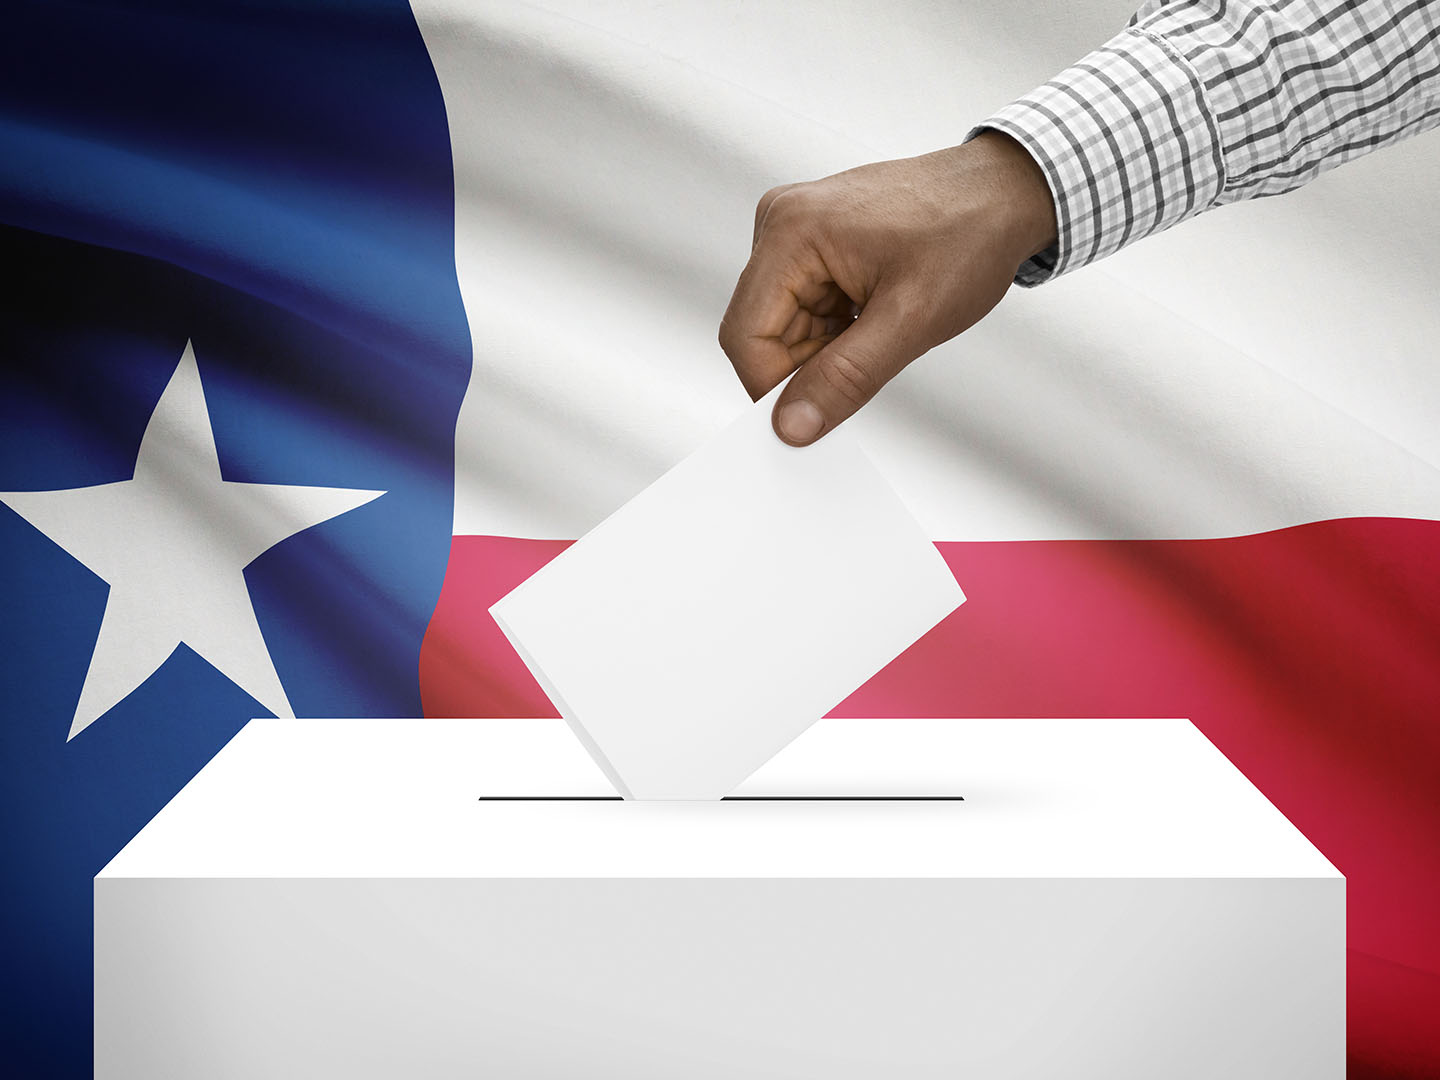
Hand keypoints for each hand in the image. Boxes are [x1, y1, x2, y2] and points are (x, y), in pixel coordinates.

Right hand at [718, 132, 1056, 445]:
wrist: (1004, 193)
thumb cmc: (968, 234)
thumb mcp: (910, 320)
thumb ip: (845, 377)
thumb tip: (792, 423)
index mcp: (791, 232)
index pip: (745, 337)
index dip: (773, 388)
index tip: (811, 416)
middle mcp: (781, 224)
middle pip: (761, 333)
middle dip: (807, 366)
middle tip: (869, 363)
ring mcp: (795, 231)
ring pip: (783, 328)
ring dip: (825, 350)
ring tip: (882, 328)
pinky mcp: (811, 242)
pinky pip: (802, 309)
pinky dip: (834, 331)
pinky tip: (875, 316)